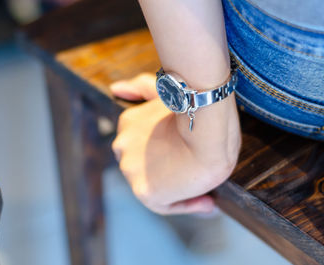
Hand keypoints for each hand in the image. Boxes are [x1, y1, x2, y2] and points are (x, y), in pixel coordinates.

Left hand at [111, 73, 240, 214]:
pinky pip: (164, 205)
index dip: (166, 152)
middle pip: (147, 165)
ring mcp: (131, 169)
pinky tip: (206, 202)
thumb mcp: (165, 92)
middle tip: (197, 166)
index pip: (144, 144)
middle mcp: (122, 146)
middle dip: (169, 167)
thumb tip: (115, 88)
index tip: (187, 155)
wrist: (208, 130)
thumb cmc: (196, 111)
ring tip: (204, 182)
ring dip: (176, 186)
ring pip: (153, 184)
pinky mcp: (144, 190)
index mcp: (128, 124)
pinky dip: (184, 204)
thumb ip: (141, 88)